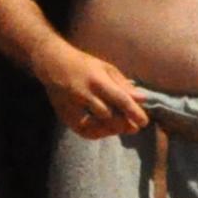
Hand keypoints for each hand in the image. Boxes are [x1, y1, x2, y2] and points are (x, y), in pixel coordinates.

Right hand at [32, 38, 150, 139]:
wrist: (52, 63)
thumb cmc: (84, 65)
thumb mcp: (106, 69)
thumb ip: (124, 85)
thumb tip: (143, 98)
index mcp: (97, 80)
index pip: (120, 99)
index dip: (134, 112)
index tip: (144, 122)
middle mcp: (84, 94)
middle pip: (109, 115)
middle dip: (124, 124)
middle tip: (134, 127)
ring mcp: (73, 106)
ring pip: (96, 125)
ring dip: (112, 129)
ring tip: (122, 128)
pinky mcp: (65, 114)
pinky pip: (83, 130)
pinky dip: (96, 133)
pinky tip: (105, 131)